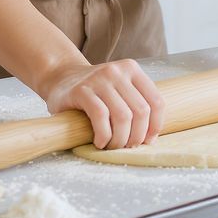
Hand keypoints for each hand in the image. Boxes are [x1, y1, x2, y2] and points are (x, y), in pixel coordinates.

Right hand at [43, 60, 164, 149]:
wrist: (60, 79)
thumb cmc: (95, 92)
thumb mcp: (119, 90)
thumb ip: (135, 104)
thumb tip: (150, 138)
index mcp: (132, 69)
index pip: (156, 101)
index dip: (155, 126)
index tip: (147, 141)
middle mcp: (118, 71)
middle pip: (141, 111)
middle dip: (137, 136)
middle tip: (127, 147)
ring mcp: (99, 79)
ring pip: (123, 116)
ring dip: (120, 139)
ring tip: (113, 146)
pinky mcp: (81, 90)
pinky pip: (100, 116)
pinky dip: (104, 135)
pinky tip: (100, 142)